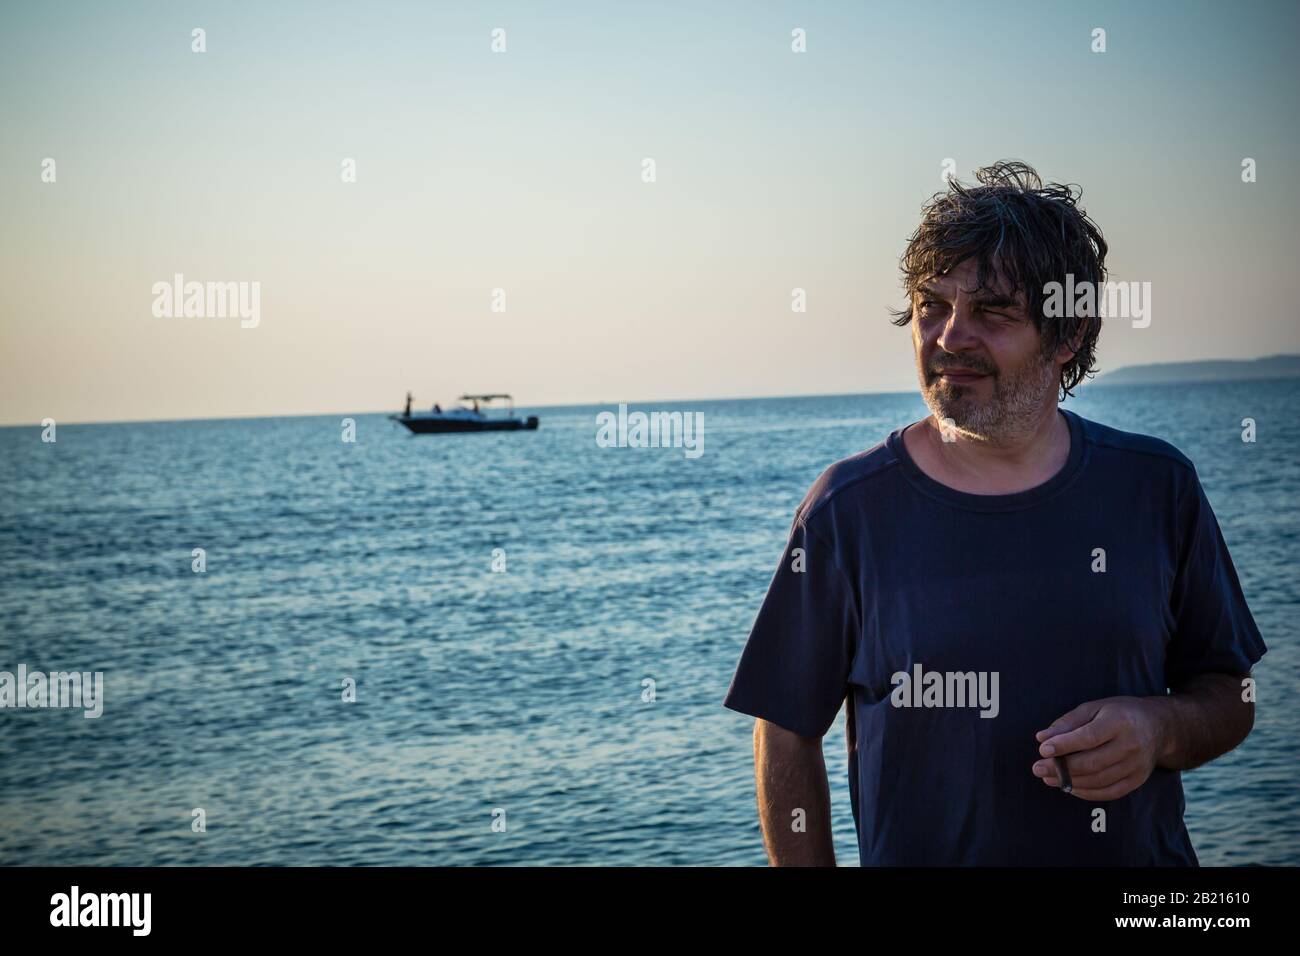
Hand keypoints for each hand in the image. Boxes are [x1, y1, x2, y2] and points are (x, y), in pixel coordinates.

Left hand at [1031, 696, 1167, 800]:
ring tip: (1048, 777)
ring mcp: (1137, 765)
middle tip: (1038, 768)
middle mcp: (1131, 745)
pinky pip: (1109, 792)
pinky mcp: (1138, 780)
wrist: (1158, 726)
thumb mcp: (1093, 708)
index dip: (1064, 745)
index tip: (1042, 750)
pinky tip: (1069, 787)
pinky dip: (1086, 792)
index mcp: (1120, 721)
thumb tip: (1041, 738)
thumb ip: (1067, 723)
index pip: (1089, 737)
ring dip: (1070, 782)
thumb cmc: (1118, 713)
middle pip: (1093, 763)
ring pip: (1099, 780)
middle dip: (1061, 768)